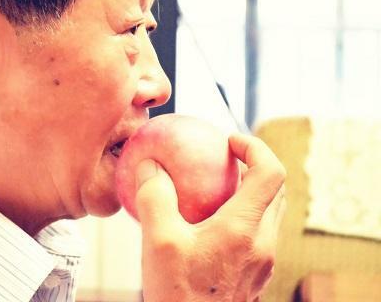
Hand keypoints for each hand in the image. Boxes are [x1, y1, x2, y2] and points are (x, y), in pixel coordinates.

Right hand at [136, 133, 285, 301]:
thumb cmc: (177, 295)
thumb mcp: (157, 241)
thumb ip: (154, 197)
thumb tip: (149, 166)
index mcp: (244, 229)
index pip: (270, 172)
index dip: (255, 147)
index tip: (229, 141)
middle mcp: (263, 244)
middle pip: (276, 191)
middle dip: (256, 167)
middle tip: (225, 160)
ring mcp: (263, 263)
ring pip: (269, 214)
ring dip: (251, 192)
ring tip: (216, 189)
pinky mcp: (255, 276)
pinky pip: (257, 235)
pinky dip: (242, 216)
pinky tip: (209, 225)